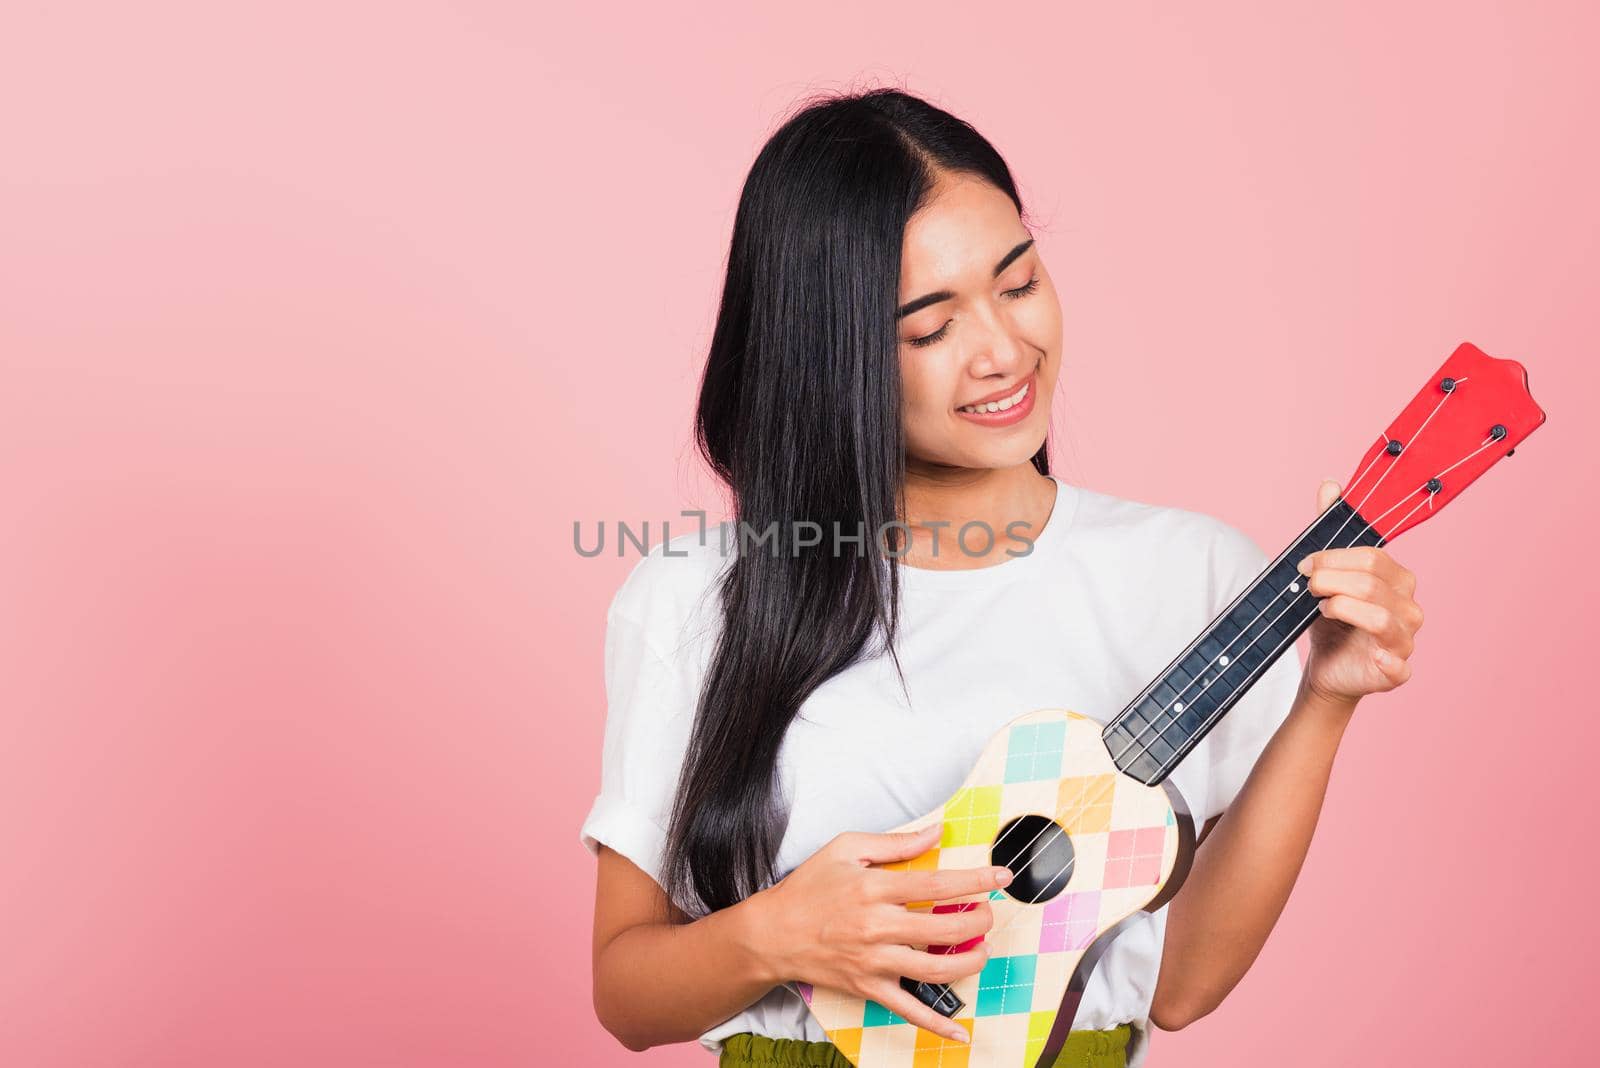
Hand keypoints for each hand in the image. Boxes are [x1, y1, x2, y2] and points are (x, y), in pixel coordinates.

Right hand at [752, 822, 1010, 1043]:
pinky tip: (961, 1032)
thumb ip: (896, 842)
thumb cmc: (809, 886)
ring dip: (969, 961)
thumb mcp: (846, 848)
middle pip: (944, 928)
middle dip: (978, 920)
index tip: (1001, 877)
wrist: (771, 933)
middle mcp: (877, 927)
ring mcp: (874, 961)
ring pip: (935, 968)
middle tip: (988, 913)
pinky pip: (908, 1010)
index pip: (937, 884)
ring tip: (981, 950)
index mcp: (874, 888)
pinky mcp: (868, 987)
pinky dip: (936, 1024)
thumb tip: (937, 832)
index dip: (975, 880)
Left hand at [1297, 479, 1424, 704]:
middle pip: (1371, 584)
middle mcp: (1409, 607)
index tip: (1304, 566)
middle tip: (1308, 588)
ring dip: (1341, 610)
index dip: (1332, 559)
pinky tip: (1369, 654)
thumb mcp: (1327, 573)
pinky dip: (1384, 659)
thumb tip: (1330, 484)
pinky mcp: (1397, 671)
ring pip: (1380, 618)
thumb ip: (1330, 530)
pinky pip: (1398, 664)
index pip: (1371, 558)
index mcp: (1397, 579)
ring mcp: (1406, 640)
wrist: (1327, 666)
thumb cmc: (1333, 619)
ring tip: (1322, 610)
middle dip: (1330, 582)